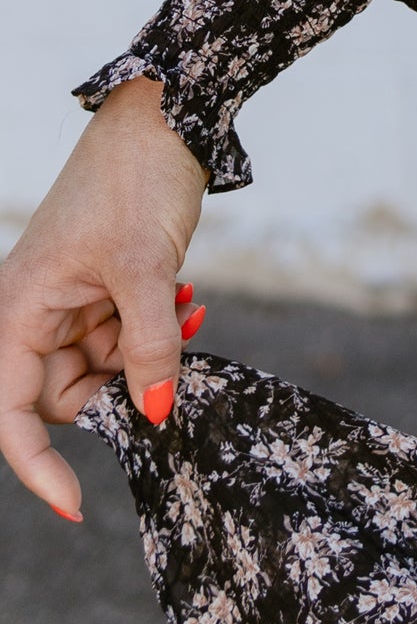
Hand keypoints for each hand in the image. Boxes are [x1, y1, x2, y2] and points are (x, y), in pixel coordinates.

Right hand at [0, 78, 207, 519]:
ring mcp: (71, 299)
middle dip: (122, 391)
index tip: (78, 507)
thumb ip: (150, 347)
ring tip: (190, 308)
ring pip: (102, 369)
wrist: (166, 116)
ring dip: (148, 357)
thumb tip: (158, 416)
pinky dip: (158, 332)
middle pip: (63, 395)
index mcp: (18, 309)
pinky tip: (192, 301)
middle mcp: (34, 310)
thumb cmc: (137, 178)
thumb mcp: (147, 269)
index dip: (39, 468)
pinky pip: (125, 338)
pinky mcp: (105, 287)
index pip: (12, 414)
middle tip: (174, 370)